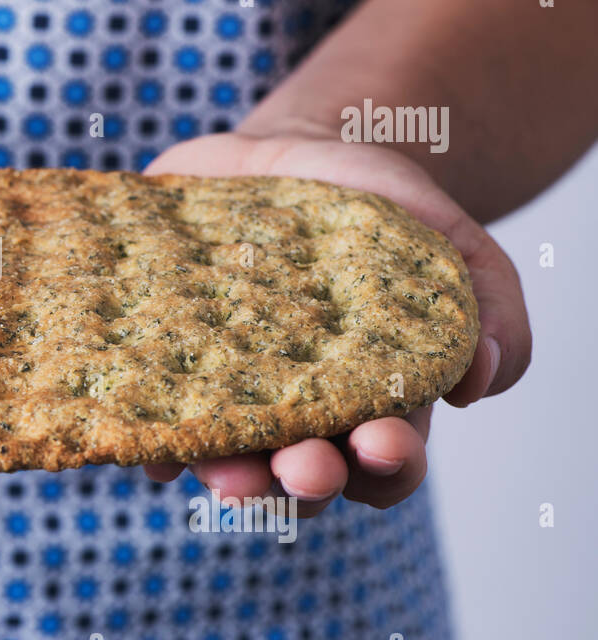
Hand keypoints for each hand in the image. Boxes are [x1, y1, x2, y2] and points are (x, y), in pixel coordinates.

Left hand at [141, 132, 530, 515]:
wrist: (292, 154)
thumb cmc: (377, 208)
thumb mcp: (449, 237)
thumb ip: (489, 302)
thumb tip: (482, 375)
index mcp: (368, 402)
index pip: (382, 462)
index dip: (386, 466)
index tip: (382, 441)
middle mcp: (295, 412)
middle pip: (302, 480)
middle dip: (306, 485)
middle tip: (305, 469)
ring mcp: (228, 391)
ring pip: (225, 461)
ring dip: (227, 476)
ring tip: (227, 472)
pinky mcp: (169, 360)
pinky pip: (154, 418)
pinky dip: (152, 437)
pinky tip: (151, 438)